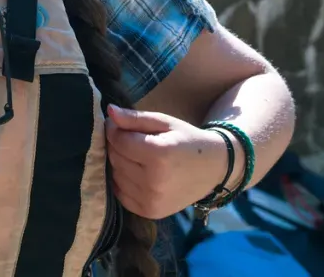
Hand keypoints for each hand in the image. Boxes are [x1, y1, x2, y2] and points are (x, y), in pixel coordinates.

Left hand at [105, 105, 234, 219]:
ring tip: (137, 156)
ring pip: (115, 175)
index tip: (119, 124)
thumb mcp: (164, 122)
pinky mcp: (150, 212)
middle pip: (115, 158)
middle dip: (117, 145)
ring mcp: (151, 200)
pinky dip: (123, 181)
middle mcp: (154, 181)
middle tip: (131, 139)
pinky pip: (120, 193)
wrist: (215, 169)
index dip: (114, 129)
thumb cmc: (187, 140)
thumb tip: (109, 111)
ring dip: (119, 163)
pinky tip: (137, 173)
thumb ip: (135, 118)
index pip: (118, 140)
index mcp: (160, 155)